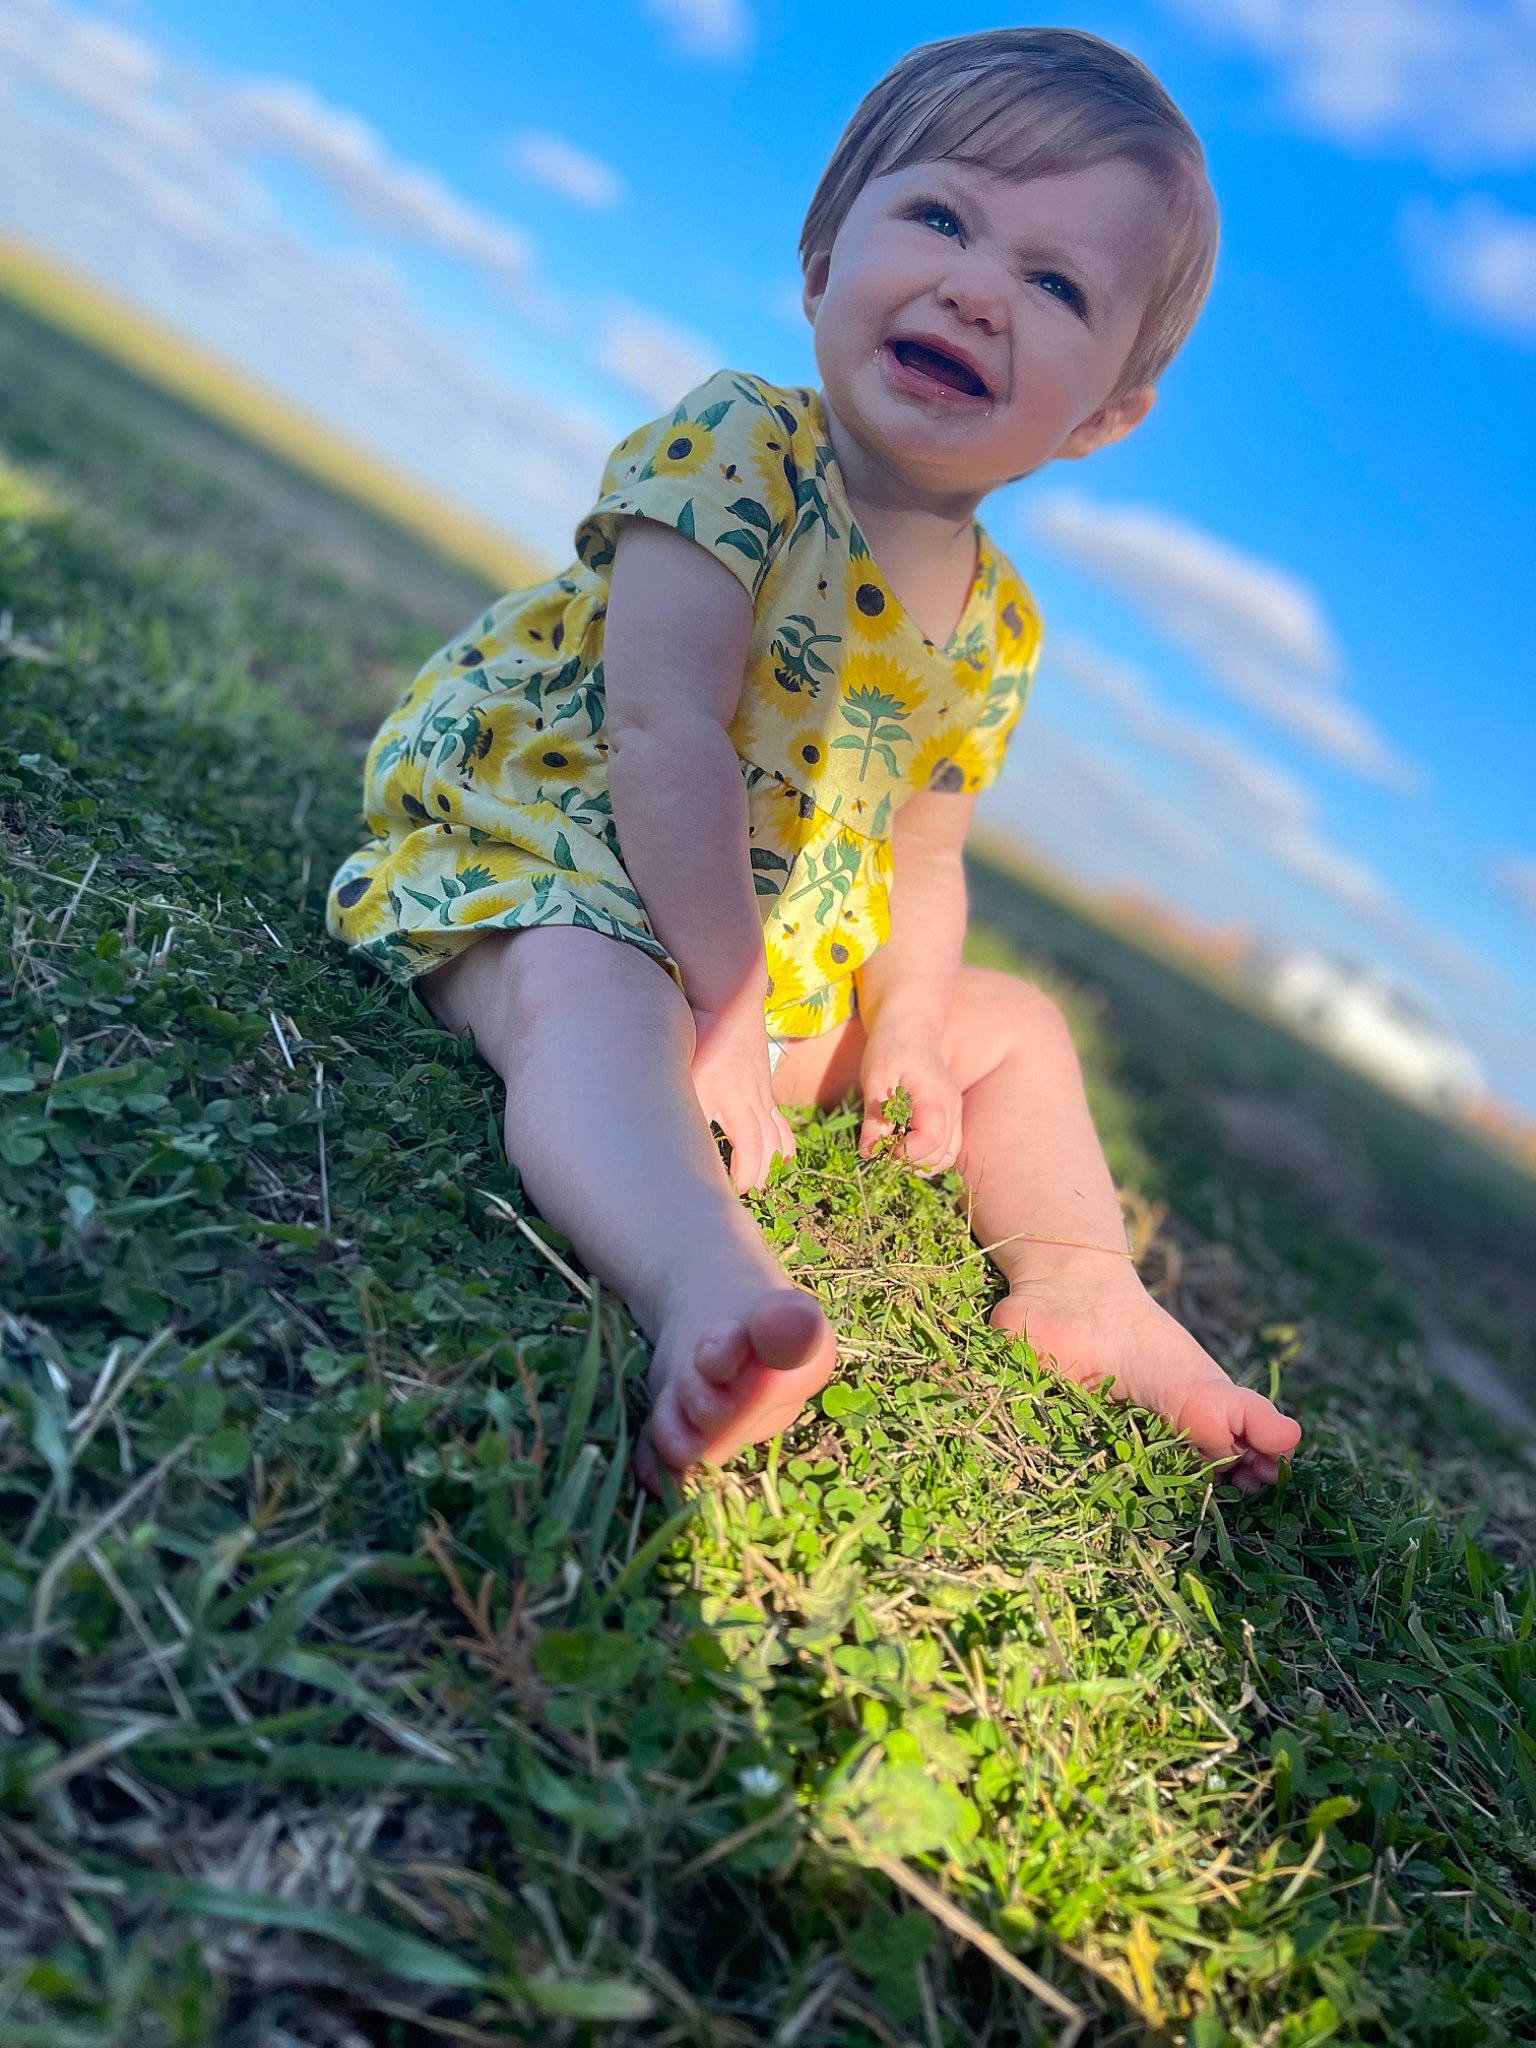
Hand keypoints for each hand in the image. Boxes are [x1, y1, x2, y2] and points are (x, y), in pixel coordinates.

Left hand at [691, 1004, 796, 1192]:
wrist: (728, 999)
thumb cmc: (698, 1033)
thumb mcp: (682, 1068)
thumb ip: (676, 1102)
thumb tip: (660, 1135)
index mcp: (727, 1097)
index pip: (748, 1147)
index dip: (746, 1173)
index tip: (733, 1191)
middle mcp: (749, 1098)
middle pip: (765, 1146)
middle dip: (758, 1174)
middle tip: (745, 1194)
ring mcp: (760, 1092)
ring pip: (776, 1134)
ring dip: (773, 1162)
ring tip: (766, 1181)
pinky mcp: (762, 1086)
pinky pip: (778, 1119)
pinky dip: (782, 1142)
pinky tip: (783, 1157)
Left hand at [858, 1022, 962, 1169]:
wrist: (912, 1026)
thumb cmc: (891, 1048)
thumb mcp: (875, 1081)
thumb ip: (875, 1119)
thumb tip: (867, 1153)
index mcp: (934, 1098)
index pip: (931, 1141)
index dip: (906, 1153)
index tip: (883, 1147)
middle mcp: (952, 1108)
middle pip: (942, 1155)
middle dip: (911, 1162)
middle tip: (883, 1150)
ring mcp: (955, 1113)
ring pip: (948, 1155)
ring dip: (920, 1162)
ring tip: (893, 1149)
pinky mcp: (950, 1116)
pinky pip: (947, 1146)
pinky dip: (927, 1154)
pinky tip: (903, 1143)